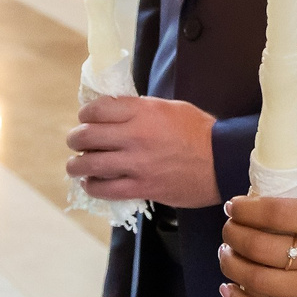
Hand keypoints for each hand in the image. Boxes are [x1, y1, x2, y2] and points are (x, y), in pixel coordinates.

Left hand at [66, 95, 218, 207]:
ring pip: (89, 164)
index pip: (97, 109)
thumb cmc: (198, 131)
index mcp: (142, 111)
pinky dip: (92, 185)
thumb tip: (113, 113)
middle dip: (75, 138)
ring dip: (76, 165)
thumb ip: (140, 109)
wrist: (221, 161)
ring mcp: (136, 164)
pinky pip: (104, 189)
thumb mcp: (169, 108)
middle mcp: (134, 136)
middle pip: (86, 136)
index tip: (86, 119)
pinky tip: (92, 183)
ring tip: (77, 165)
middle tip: (76, 142)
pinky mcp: (141, 187)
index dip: (85, 114)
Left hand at [218, 195, 296, 296]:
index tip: (235, 206)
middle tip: (229, 229)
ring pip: (257, 279)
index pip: (275, 213)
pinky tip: (230, 290)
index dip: (246, 209)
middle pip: (259, 245)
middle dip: (234, 234)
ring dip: (232, 264)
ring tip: (227, 254)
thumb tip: (280, 214)